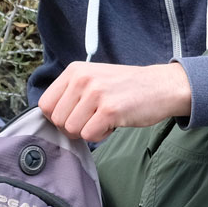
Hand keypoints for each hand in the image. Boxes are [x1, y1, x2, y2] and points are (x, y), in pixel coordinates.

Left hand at [38, 61, 191, 140]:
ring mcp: (95, 93)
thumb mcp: (94, 79)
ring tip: (105, 120)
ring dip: (88, 131)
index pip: (45, 104)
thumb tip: (52, 118)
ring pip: (71, 129)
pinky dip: (101, 136)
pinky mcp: (109, 109)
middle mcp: (82, 79)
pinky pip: (89, 135)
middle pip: (57, 120)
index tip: (75, 117)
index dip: (58, 117)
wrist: (161, 86)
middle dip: (73, 127)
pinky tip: (113, 124)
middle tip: (93, 120)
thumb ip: (72, 94)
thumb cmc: (127, 88)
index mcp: (75, 70)